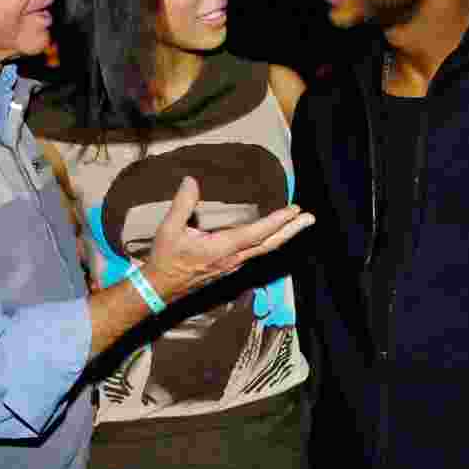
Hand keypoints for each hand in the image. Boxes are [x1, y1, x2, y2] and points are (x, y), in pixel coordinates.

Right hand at [143, 176, 313, 301]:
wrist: (159, 287)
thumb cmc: (165, 259)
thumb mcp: (169, 230)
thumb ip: (182, 204)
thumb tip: (191, 181)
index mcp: (221, 249)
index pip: (256, 233)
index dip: (276, 221)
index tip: (293, 210)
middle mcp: (232, 260)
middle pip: (269, 244)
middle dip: (291, 230)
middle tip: (309, 218)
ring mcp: (232, 266)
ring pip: (264, 250)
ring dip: (283, 235)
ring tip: (298, 222)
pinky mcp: (229, 268)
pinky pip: (256, 254)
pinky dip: (270, 241)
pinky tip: (274, 235)